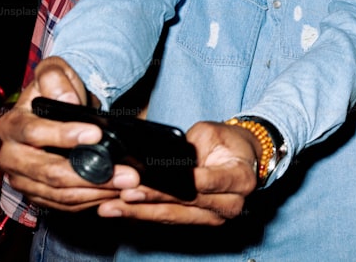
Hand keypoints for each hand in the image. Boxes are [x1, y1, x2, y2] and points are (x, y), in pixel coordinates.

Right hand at [0, 57, 139, 211]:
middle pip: (48, 172)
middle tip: (124, 173)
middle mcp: (11, 156)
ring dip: (95, 191)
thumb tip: (66, 99)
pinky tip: (114, 192)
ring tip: (126, 184)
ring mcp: (22, 179)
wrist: (58, 106)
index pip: (34, 133)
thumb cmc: (56, 89)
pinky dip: (90, 201)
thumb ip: (55, 78)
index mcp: (11, 125)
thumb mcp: (53, 72)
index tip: (96, 134)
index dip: (64, 135)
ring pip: (58, 193)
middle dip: (89, 174)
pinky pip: (63, 204)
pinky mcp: (37, 194)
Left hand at [96, 121, 259, 224]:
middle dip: (151, 199)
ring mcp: (216, 217)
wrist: (244, 158)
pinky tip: (122, 212)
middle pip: (186, 203)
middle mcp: (232, 204)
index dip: (177, 183)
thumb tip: (159, 162)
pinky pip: (170, 219)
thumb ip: (189, 148)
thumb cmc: (228, 141)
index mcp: (241, 179)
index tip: (150, 181)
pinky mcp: (200, 221)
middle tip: (121, 195)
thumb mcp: (212, 133)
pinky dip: (145, 215)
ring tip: (111, 208)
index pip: (206, 183)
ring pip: (174, 216)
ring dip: (140, 212)